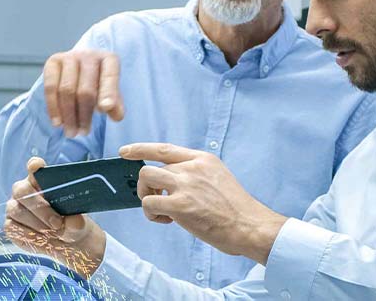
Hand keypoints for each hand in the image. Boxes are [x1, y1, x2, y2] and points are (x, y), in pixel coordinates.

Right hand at [4, 157, 106, 275]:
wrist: (66, 242)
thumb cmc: (71, 223)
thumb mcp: (78, 223)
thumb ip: (76, 222)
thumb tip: (74, 222)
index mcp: (41, 180)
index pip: (34, 166)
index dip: (34, 166)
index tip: (38, 167)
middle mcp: (24, 190)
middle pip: (22, 190)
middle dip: (40, 207)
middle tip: (57, 223)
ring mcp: (14, 207)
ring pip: (17, 211)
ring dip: (37, 224)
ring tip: (54, 233)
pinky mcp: (10, 224)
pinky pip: (14, 228)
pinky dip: (30, 236)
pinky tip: (43, 240)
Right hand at [43, 50, 124, 136]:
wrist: (80, 67)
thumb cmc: (98, 83)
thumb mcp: (111, 93)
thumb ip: (115, 104)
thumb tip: (116, 116)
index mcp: (109, 60)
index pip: (110, 77)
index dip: (108, 93)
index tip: (105, 109)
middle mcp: (88, 55)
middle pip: (85, 89)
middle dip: (83, 115)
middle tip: (83, 133)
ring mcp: (69, 56)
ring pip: (66, 90)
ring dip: (68, 115)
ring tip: (71, 132)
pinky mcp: (53, 61)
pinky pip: (50, 87)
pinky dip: (53, 107)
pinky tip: (58, 122)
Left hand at [121, 143, 287, 264]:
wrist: (250, 226)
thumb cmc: (235, 210)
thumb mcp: (218, 178)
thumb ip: (195, 174)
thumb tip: (168, 182)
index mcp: (202, 159)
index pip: (164, 149)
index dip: (141, 149)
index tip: (125, 152)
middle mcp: (192, 167)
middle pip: (151, 169)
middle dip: (147, 187)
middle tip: (158, 203)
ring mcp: (185, 184)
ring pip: (146, 180)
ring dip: (146, 197)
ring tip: (162, 212)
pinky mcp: (180, 205)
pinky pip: (148, 203)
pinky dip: (152, 215)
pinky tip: (168, 221)